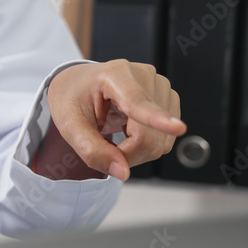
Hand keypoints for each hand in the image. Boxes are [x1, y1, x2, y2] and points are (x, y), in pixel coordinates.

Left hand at [45, 60, 185, 180]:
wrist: (77, 83)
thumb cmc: (72, 98)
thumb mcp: (69, 125)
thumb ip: (92, 151)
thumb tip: (123, 172)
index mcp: (114, 75)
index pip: (138, 103)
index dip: (158, 119)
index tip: (178, 129)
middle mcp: (144, 76)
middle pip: (149, 135)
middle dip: (126, 154)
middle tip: (102, 146)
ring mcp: (161, 87)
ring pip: (160, 142)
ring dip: (136, 151)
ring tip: (115, 134)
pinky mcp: (169, 99)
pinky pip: (165, 140)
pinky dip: (145, 146)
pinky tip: (129, 131)